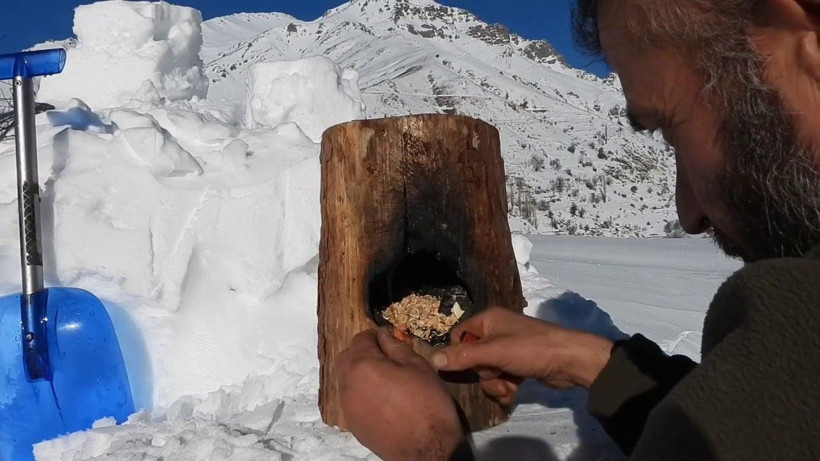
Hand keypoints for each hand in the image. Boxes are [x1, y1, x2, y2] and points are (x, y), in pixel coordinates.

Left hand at [337, 328, 464, 460]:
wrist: (427, 450)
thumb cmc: (427, 403)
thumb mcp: (418, 366)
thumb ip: (396, 347)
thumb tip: (383, 335)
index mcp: (362, 365)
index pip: (360, 338)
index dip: (376, 335)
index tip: (390, 339)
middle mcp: (347, 384)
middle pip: (346, 357)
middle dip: (362, 352)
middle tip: (386, 358)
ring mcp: (347, 407)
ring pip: (346, 379)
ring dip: (360, 373)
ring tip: (384, 379)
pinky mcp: (352, 425)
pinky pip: (351, 399)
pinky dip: (361, 392)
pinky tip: (382, 400)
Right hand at [431, 308, 612, 401]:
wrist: (571, 361)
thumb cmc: (531, 349)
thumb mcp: (494, 352)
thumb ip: (463, 356)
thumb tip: (432, 359)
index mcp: (488, 319)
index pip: (458, 336)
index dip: (458, 353)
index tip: (465, 368)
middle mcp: (496, 331)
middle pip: (472, 358)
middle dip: (483, 373)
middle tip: (496, 375)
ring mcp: (508, 349)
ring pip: (486, 372)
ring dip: (494, 384)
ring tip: (508, 387)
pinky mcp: (518, 365)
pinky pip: (500, 378)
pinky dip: (504, 387)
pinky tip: (514, 392)